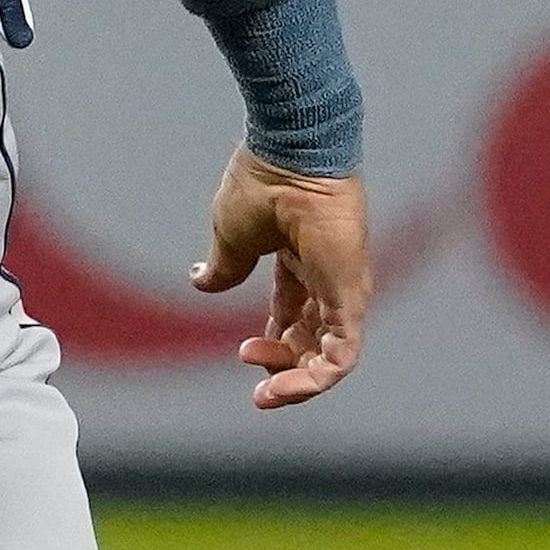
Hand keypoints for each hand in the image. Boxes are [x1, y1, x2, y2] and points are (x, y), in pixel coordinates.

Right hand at [190, 149, 368, 409]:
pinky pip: (342, 355)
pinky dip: (316, 378)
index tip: (241, 351)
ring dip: (298, 380)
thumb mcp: (231, 237)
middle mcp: (328, 278)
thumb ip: (222, 267)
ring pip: (330, 356)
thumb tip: (198, 281)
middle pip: (312, 338)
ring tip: (267, 392)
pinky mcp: (350, 299)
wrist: (290, 157)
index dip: (271, 341)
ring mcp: (343, 290)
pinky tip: (284, 387)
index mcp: (301, 260)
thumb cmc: (263, 184)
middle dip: (281, 362)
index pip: (293, 315)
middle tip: (248, 361)